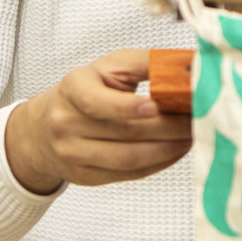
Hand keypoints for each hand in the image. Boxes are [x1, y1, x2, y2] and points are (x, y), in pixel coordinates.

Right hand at [5, 49, 193, 194]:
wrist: (45, 128)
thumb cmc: (87, 90)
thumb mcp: (108, 67)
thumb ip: (146, 63)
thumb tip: (189, 65)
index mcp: (72, 88)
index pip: (97, 102)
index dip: (127, 107)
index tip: (157, 106)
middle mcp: (67, 123)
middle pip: (124, 132)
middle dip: (168, 128)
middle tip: (196, 119)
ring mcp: (73, 154)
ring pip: (130, 158)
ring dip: (168, 149)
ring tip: (191, 136)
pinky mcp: (85, 177)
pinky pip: (129, 174)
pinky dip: (159, 163)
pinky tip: (175, 150)